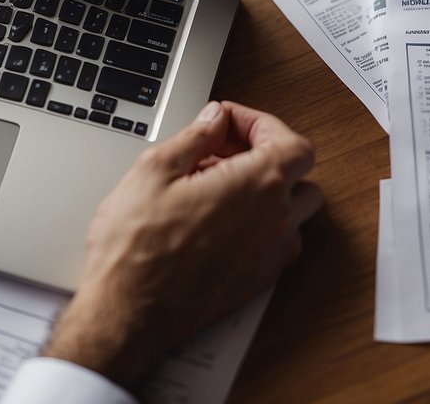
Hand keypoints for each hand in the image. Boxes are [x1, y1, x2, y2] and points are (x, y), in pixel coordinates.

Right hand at [42, 100, 322, 387]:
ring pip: (296, 210)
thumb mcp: (155, 169)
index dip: (261, 124)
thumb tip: (215, 119)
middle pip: (300, 174)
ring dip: (270, 190)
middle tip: (223, 151)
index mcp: (258, 184)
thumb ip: (195, 136)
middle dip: (267, 154)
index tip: (226, 123)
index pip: (291, 141)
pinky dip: (264, 225)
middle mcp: (277, 220)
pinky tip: (223, 220)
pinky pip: (282, 243)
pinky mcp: (259, 281)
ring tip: (224, 184)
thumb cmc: (137, 246)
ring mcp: (272, 254)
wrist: (129, 310)